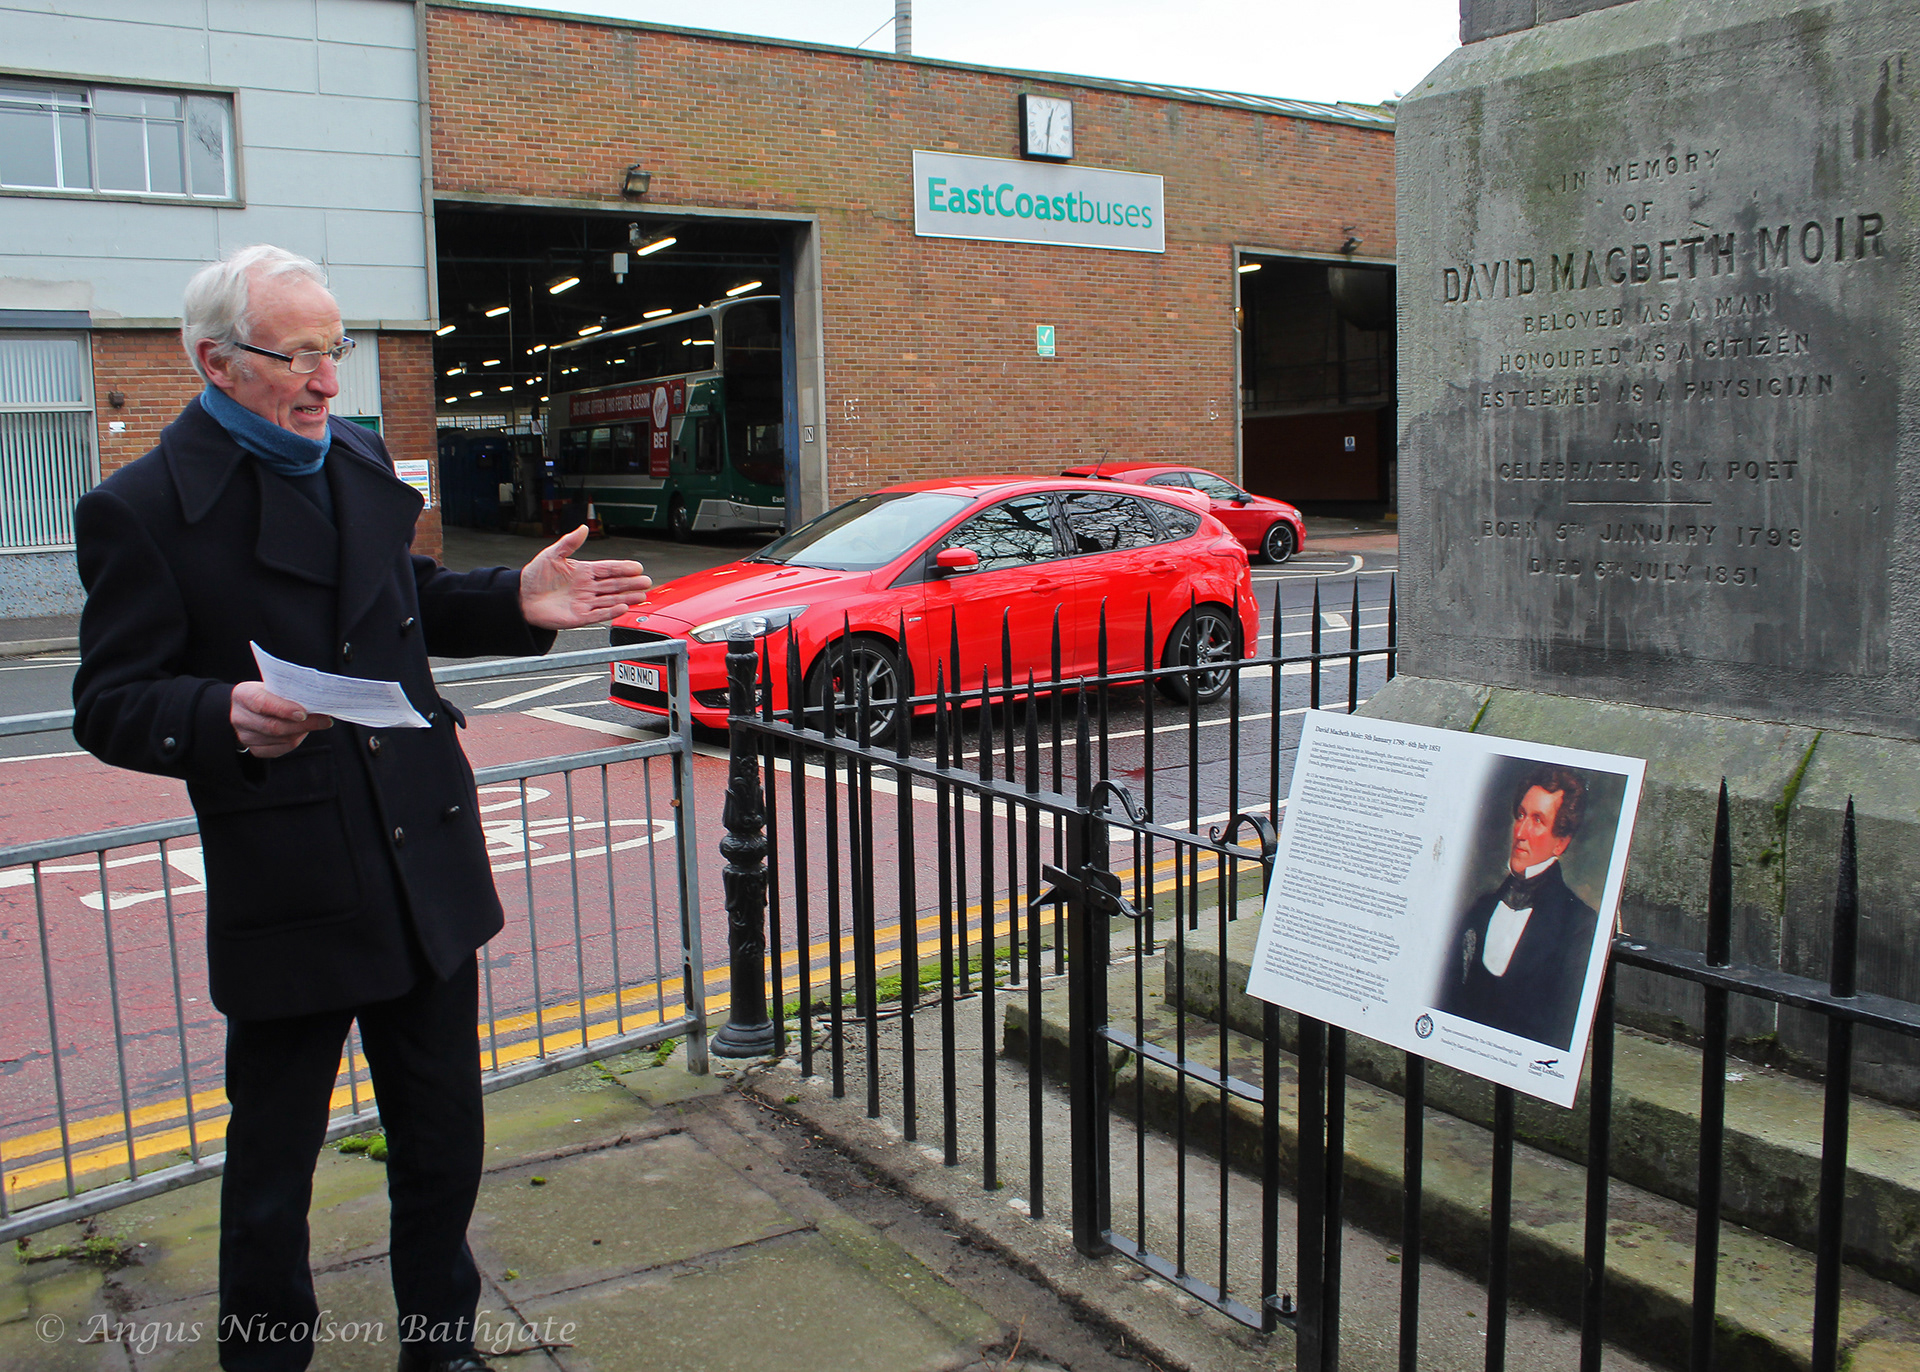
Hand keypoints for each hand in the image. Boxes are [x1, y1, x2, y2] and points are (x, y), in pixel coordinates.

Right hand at [231, 681, 331, 758]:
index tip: (304, 713)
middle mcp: (240, 718)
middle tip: (325, 721)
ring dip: (302, 732)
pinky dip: (296, 740)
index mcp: (243, 695)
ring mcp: (245, 736)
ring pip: (280, 739)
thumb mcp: (272, 686)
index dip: (284, 709)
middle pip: (273, 726)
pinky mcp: (255, 749)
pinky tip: (302, 732)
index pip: (262, 703)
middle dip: (303, 724)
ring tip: (317, 723)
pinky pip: (280, 749)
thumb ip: (288, 693)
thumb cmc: (266, 693)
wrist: (248, 708)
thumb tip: (317, 702)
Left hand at [519, 525, 651, 629]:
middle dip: (631, 583)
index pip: (609, 569)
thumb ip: (569, 542)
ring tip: (642, 595)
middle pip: (614, 585)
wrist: (521, 598)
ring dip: (627, 598)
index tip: (637, 567)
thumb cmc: (535, 577)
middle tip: (647, 581)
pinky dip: (611, 612)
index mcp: (584, 571)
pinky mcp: (579, 617)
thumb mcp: (552, 554)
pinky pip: (599, 614)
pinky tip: (623, 607)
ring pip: (611, 600)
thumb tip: (583, 528)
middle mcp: (587, 587)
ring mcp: (585, 602)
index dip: (623, 568)